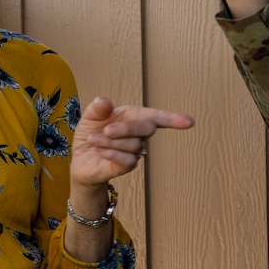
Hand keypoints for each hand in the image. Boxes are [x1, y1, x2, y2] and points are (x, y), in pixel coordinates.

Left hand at [70, 98, 193, 186]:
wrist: (80, 160)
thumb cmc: (90, 135)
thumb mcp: (89, 118)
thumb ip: (97, 109)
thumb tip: (104, 101)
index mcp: (132, 117)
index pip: (157, 117)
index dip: (173, 119)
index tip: (189, 122)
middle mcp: (138, 134)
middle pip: (147, 128)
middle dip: (127, 129)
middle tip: (107, 130)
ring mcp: (135, 151)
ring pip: (134, 145)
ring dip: (110, 142)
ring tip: (93, 140)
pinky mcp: (127, 167)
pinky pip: (127, 160)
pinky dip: (111, 153)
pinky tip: (99, 151)